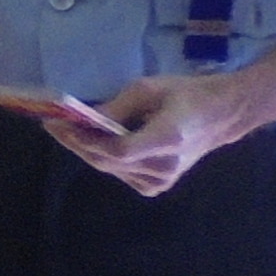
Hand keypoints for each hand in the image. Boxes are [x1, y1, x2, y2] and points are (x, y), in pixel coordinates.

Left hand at [45, 70, 252, 195]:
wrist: (222, 115)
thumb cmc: (187, 94)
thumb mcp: (150, 89)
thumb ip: (117, 107)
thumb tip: (85, 120)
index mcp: (167, 138)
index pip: (117, 149)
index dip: (84, 140)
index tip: (58, 124)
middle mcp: (164, 166)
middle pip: (108, 161)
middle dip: (77, 144)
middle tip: (54, 126)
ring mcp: (161, 180)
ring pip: (111, 169)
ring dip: (89, 150)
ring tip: (70, 131)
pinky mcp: (157, 186)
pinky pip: (121, 173)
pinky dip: (106, 158)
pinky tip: (98, 143)